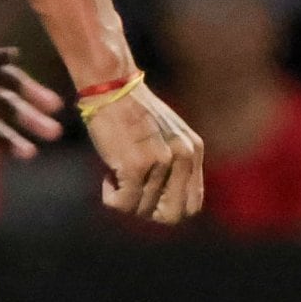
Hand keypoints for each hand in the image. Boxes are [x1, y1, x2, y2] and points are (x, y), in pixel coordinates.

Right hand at [85, 78, 204, 224]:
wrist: (111, 86)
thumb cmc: (132, 109)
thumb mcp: (169, 134)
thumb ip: (176, 162)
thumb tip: (166, 199)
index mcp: (194, 150)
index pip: (192, 204)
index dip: (168, 209)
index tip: (149, 198)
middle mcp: (182, 157)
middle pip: (173, 215)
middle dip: (148, 212)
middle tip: (131, 194)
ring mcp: (160, 162)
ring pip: (143, 210)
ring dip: (124, 200)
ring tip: (115, 177)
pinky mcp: (135, 165)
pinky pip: (123, 203)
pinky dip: (111, 198)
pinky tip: (106, 177)